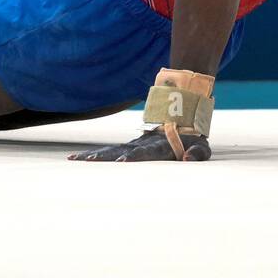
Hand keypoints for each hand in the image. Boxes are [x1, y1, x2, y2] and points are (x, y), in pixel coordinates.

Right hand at [67, 127, 211, 161]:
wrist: (183, 115)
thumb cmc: (194, 138)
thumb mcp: (202, 147)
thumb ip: (198, 154)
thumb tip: (186, 158)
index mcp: (159, 146)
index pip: (144, 152)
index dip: (134, 156)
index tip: (121, 161)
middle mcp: (142, 144)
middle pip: (120, 150)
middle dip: (105, 157)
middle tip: (88, 162)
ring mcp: (134, 144)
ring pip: (110, 150)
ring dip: (94, 155)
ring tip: (74, 159)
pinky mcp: (129, 146)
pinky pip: (110, 151)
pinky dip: (95, 155)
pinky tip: (77, 158)